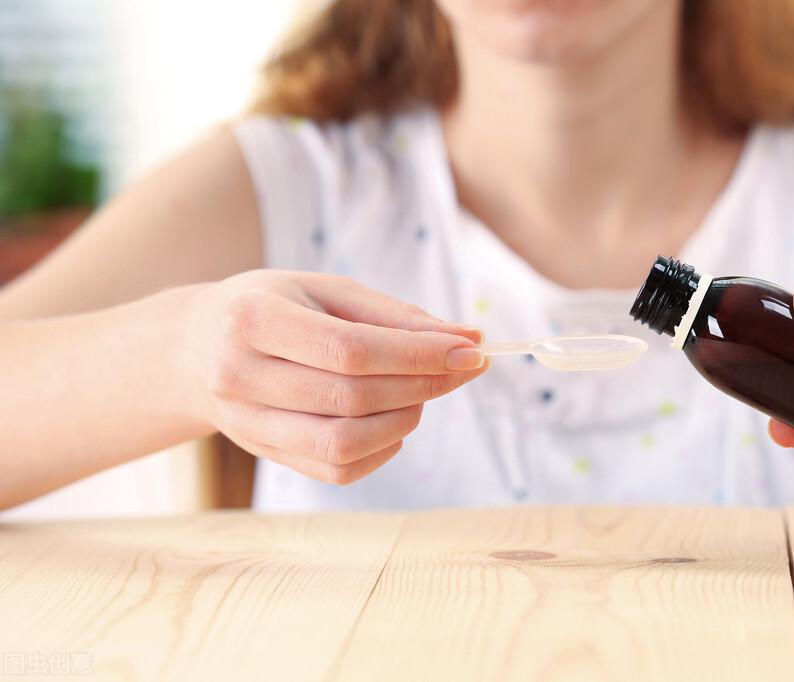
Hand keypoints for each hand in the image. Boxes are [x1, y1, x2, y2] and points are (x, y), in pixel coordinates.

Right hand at [180, 270, 486, 483]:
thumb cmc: (275, 307)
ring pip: (345, 445)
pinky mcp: (264, 455)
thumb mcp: (327, 291)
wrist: (198, 347)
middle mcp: (239, 377)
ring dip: (405, 420)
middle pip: (351, 399)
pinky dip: (383, 449)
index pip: (349, 351)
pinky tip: (392, 420)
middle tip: (460, 367)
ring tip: (420, 391)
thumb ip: (395, 316)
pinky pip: (338, 470)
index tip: (472, 351)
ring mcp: (246, 425)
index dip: (418, 355)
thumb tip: (468, 339)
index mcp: (253, 320)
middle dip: (422, 385)